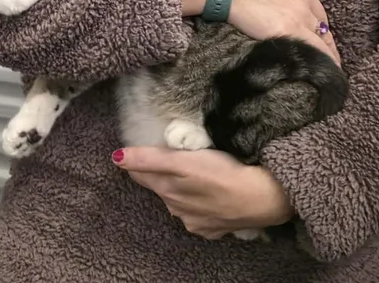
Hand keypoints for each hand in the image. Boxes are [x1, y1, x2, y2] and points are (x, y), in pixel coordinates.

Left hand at [113, 146, 293, 239]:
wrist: (261, 198)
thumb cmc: (222, 173)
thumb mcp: (182, 161)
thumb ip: (149, 159)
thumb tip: (117, 158)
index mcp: (167, 191)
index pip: (142, 174)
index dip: (139, 160)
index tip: (141, 149)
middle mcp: (177, 210)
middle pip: (160, 187)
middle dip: (160, 174)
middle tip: (169, 156)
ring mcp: (196, 222)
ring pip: (180, 200)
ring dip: (181, 188)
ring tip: (191, 173)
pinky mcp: (215, 228)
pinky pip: (199, 213)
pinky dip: (199, 202)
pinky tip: (209, 194)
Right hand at [182, 0, 340, 64]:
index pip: (315, 10)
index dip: (317, 23)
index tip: (318, 33)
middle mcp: (303, 1)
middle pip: (321, 26)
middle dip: (324, 39)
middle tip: (326, 54)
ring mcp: (298, 17)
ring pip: (322, 40)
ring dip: (327, 53)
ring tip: (330, 68)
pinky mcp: (288, 32)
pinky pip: (314, 51)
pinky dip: (323, 61)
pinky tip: (325, 74)